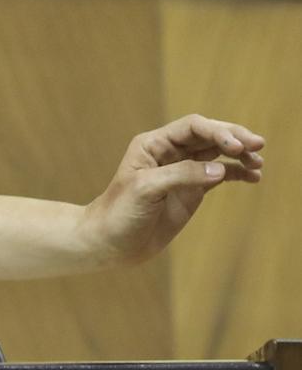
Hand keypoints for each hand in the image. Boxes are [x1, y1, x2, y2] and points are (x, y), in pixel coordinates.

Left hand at [81, 114, 264, 266]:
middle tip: (258, 146)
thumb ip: (181, 176)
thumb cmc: (120, 212)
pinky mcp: (191, 190)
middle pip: (208, 135)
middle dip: (234, 137)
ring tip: (258, 163)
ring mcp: (182, 171)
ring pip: (216, 154)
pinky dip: (236, 173)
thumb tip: (220, 169)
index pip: (192, 127)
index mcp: (153, 144)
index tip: (237, 147)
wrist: (111, 241)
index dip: (217, 132)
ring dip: (239, 155)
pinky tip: (252, 177)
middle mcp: (169, 153)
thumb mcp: (146, 190)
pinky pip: (218, 175)